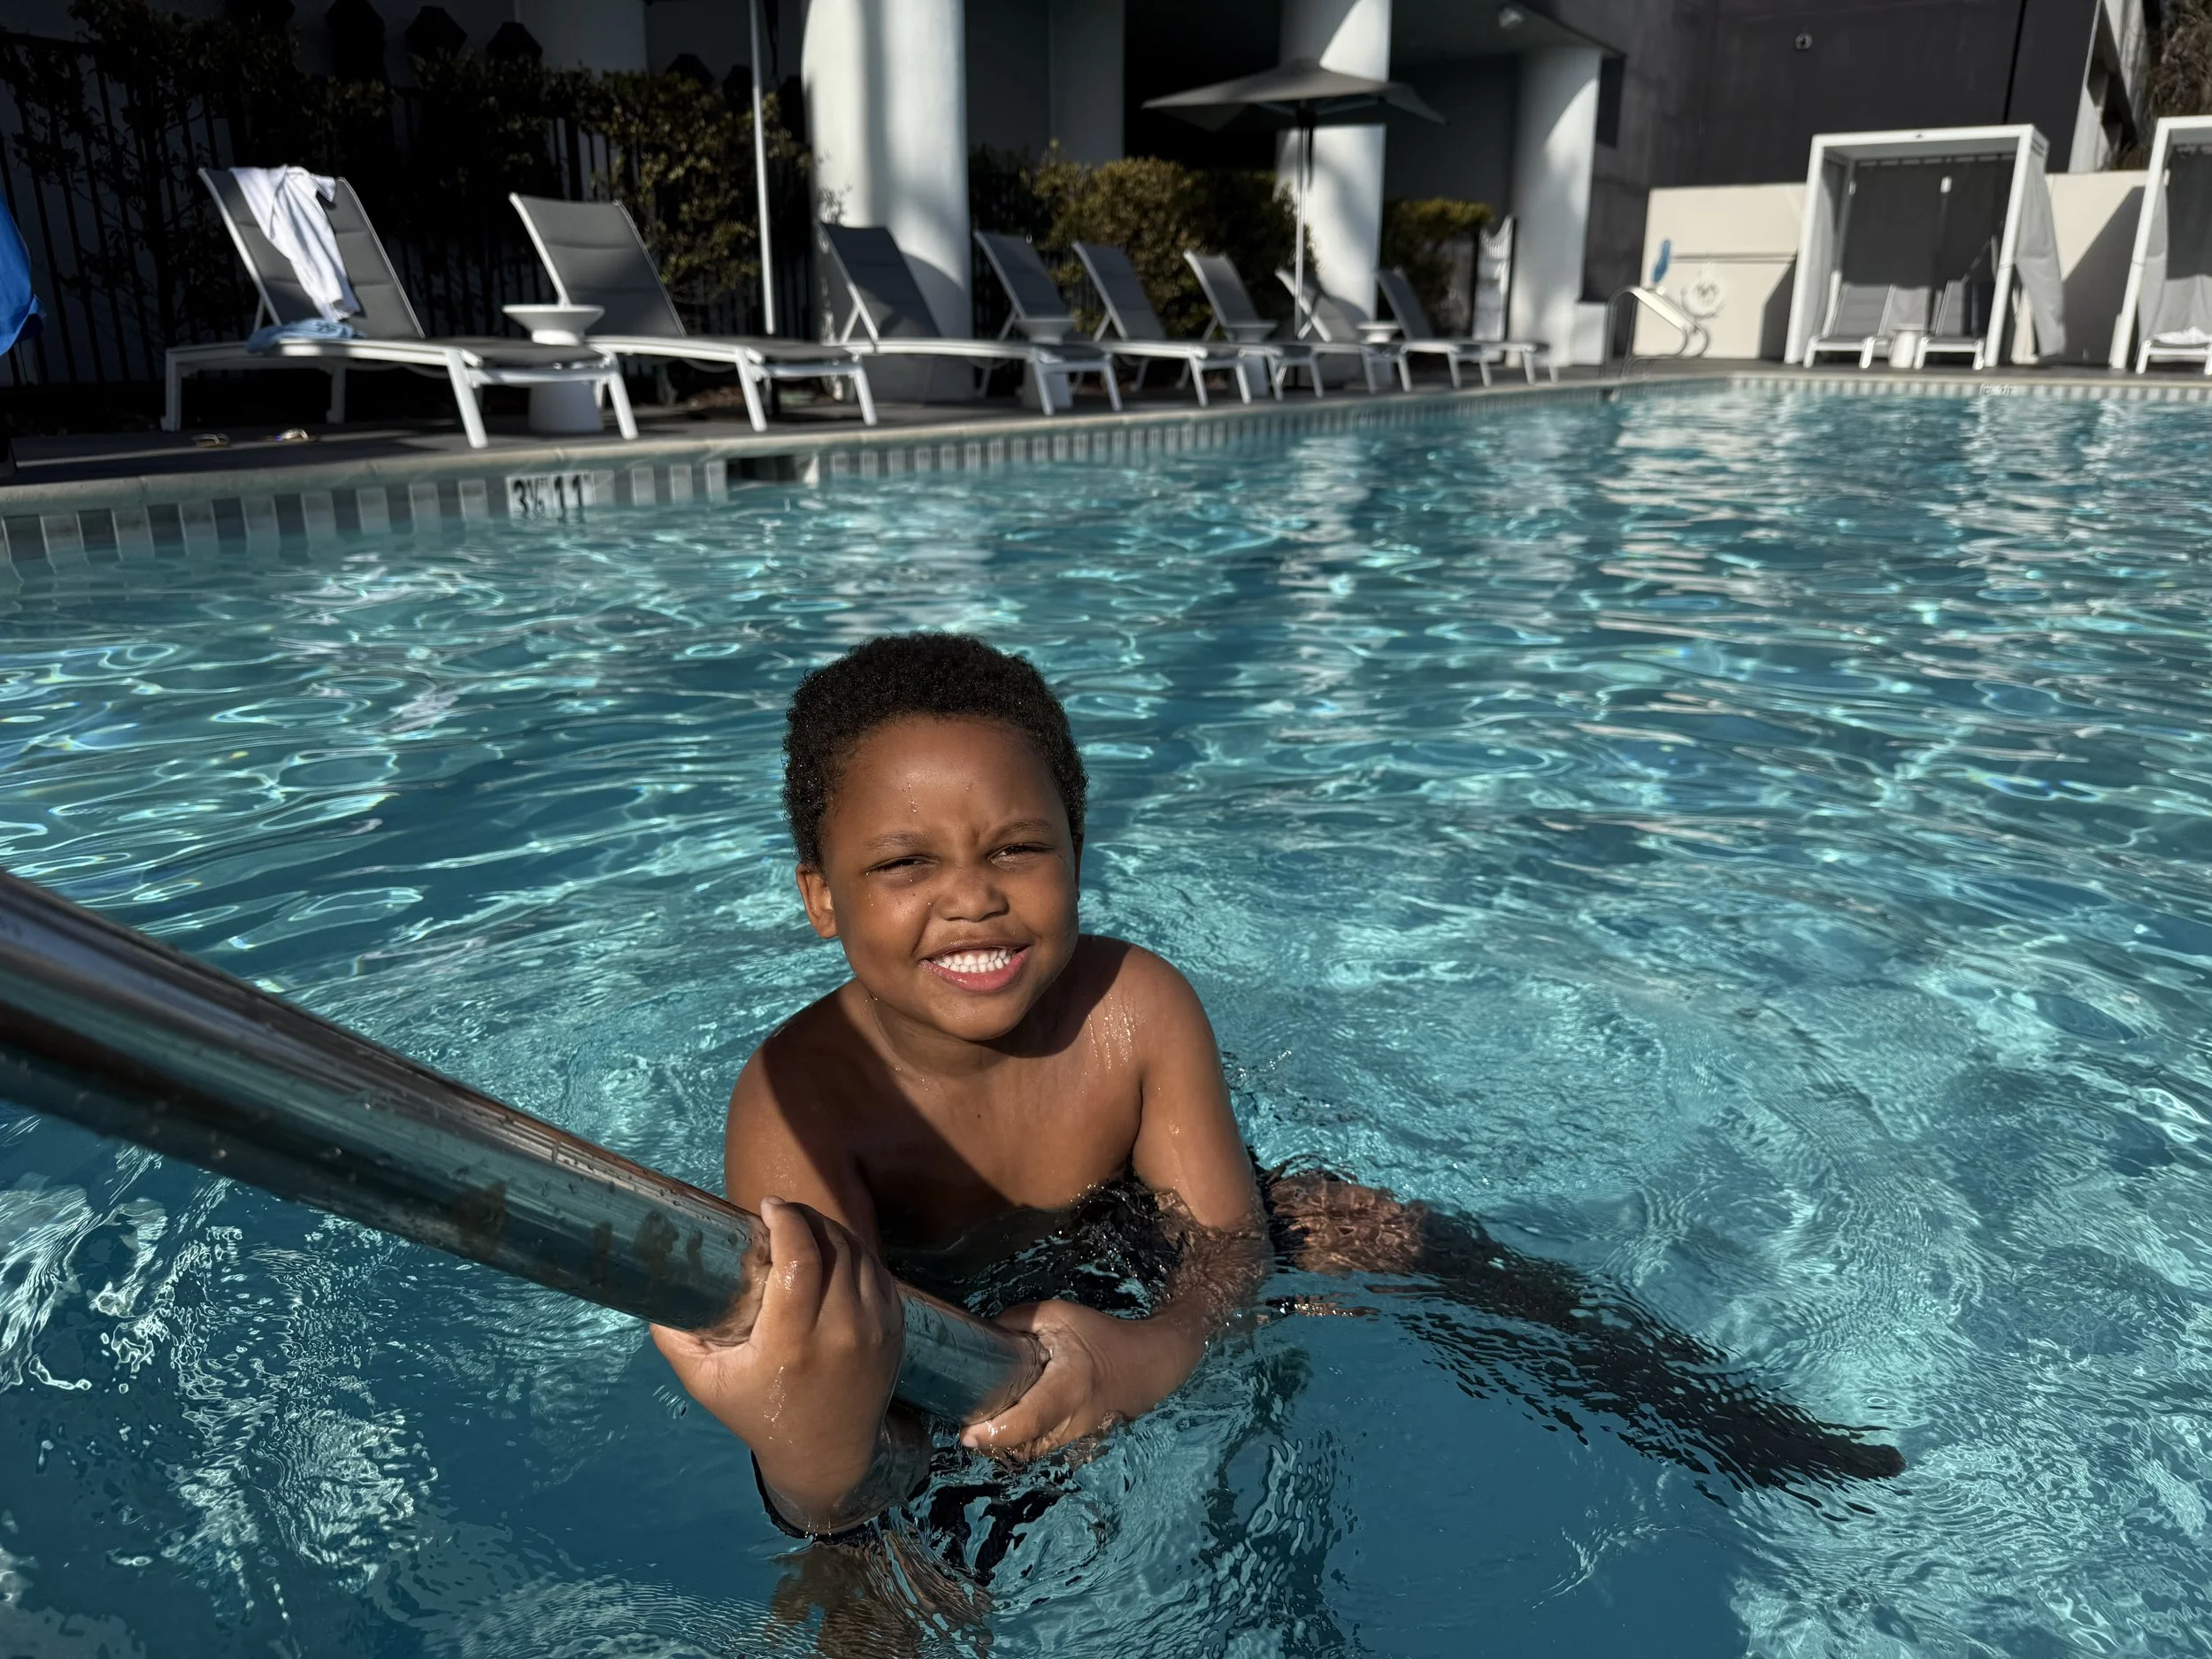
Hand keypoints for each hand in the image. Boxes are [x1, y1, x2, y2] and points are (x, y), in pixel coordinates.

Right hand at [651, 1197, 902, 1520]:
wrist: (827, 1457)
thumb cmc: (761, 1416)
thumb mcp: (709, 1384)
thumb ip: (677, 1340)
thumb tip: (654, 1294)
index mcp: (794, 1341)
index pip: (801, 1258)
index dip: (787, 1220)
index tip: (768, 1207)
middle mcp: (842, 1331)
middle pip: (833, 1246)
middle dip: (806, 1219)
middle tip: (782, 1214)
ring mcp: (876, 1329)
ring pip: (859, 1254)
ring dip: (831, 1233)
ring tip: (804, 1230)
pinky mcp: (895, 1329)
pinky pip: (879, 1272)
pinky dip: (855, 1255)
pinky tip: (832, 1255)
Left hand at [960, 1300, 1187, 1460]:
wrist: (1145, 1365)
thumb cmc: (1100, 1335)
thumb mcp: (1058, 1315)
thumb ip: (1018, 1320)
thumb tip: (983, 1334)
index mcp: (1069, 1384)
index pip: (1030, 1418)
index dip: (997, 1431)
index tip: (967, 1434)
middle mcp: (1072, 1419)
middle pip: (1022, 1445)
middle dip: (990, 1440)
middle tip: (967, 1421)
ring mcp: (1074, 1436)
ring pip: (1029, 1451)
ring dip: (1002, 1442)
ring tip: (982, 1421)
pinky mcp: (1073, 1441)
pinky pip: (1039, 1447)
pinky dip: (1018, 1440)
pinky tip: (1005, 1421)